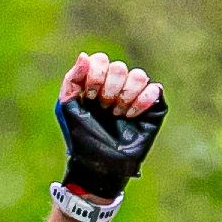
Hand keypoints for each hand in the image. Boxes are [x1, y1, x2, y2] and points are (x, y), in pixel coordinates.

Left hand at [54, 51, 166, 202]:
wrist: (101, 165)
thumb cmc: (83, 139)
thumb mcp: (67, 108)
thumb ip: (71, 80)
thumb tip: (84, 56)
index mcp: (97, 83)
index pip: (101, 60)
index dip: (95, 76)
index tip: (90, 98)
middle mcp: (117, 86)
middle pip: (119, 67)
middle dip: (109, 90)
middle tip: (105, 109)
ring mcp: (136, 95)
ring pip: (138, 75)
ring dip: (125, 96)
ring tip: (118, 115)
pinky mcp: (153, 107)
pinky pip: (154, 89)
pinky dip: (142, 101)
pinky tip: (132, 116)